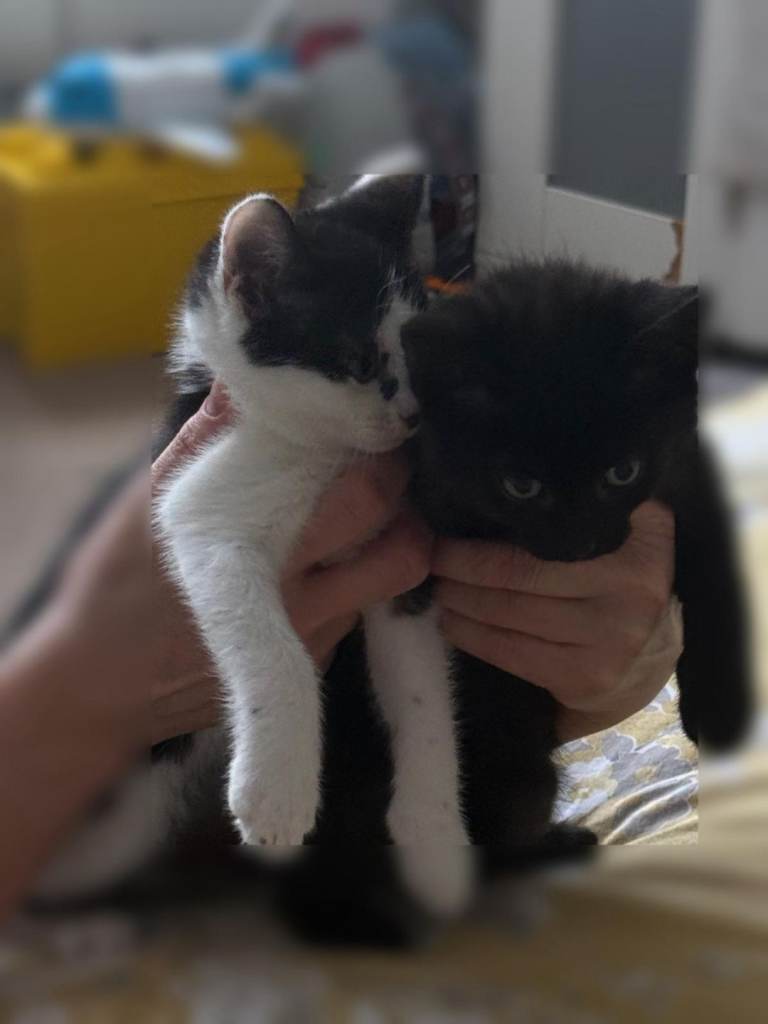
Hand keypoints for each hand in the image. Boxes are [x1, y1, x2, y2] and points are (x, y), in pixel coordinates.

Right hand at [150, 385, 431, 744]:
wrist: (99, 686)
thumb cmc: (117, 582)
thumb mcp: (152, 500)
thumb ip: (208, 437)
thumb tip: (246, 373)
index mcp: (263, 555)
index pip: (366, 501)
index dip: (382, 461)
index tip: (369, 430)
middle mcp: (301, 607)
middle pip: (404, 551)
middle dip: (404, 503)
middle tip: (378, 469)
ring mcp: (313, 642)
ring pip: (389, 582)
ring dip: (386, 541)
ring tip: (354, 513)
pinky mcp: (313, 665)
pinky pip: (359, 609)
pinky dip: (353, 575)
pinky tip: (316, 559)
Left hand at [433, 502, 681, 742]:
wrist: (652, 658)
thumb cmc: (622, 583)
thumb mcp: (630, 533)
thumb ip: (595, 505)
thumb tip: (518, 483)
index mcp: (641, 544)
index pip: (551, 531)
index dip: (499, 524)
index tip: (459, 516)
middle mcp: (632, 591)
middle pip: (522, 574)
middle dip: (464, 566)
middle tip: (433, 557)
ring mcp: (610, 640)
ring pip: (511, 614)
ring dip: (462, 600)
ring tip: (439, 587)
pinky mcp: (585, 677)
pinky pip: (513, 653)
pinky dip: (473, 636)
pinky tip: (452, 623)